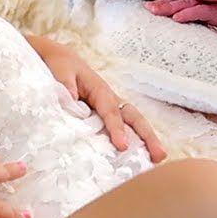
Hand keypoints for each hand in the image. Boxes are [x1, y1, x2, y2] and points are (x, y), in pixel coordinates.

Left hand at [27, 35, 167, 162]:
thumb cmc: (60, 65)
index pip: (111, 111)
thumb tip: (72, 103)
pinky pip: (121, 127)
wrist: (57, 58)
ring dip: (146, 140)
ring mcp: (109, 107)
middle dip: (147, 136)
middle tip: (159, 155)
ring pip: (132, 123)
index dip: (117, 128)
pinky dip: (132, 140)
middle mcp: (109, 99)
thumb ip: (66, 87)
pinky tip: (136, 158)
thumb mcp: (60, 72)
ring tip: (158, 159)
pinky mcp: (103, 115)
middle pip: (133, 117)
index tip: (123, 145)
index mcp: (99, 89)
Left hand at [144, 0, 216, 29]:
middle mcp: (199, 0)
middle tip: (146, 7)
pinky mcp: (215, 10)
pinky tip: (176, 17)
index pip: (177, 1)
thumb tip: (181, 24)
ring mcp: (206, 4)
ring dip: (168, 7)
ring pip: (183, 4)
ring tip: (154, 10)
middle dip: (161, 4)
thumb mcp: (210, 17)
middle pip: (176, 1)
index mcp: (197, 1)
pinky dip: (187, 13)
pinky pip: (199, 11)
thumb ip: (197, 17)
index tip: (148, 6)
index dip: (163, 2)